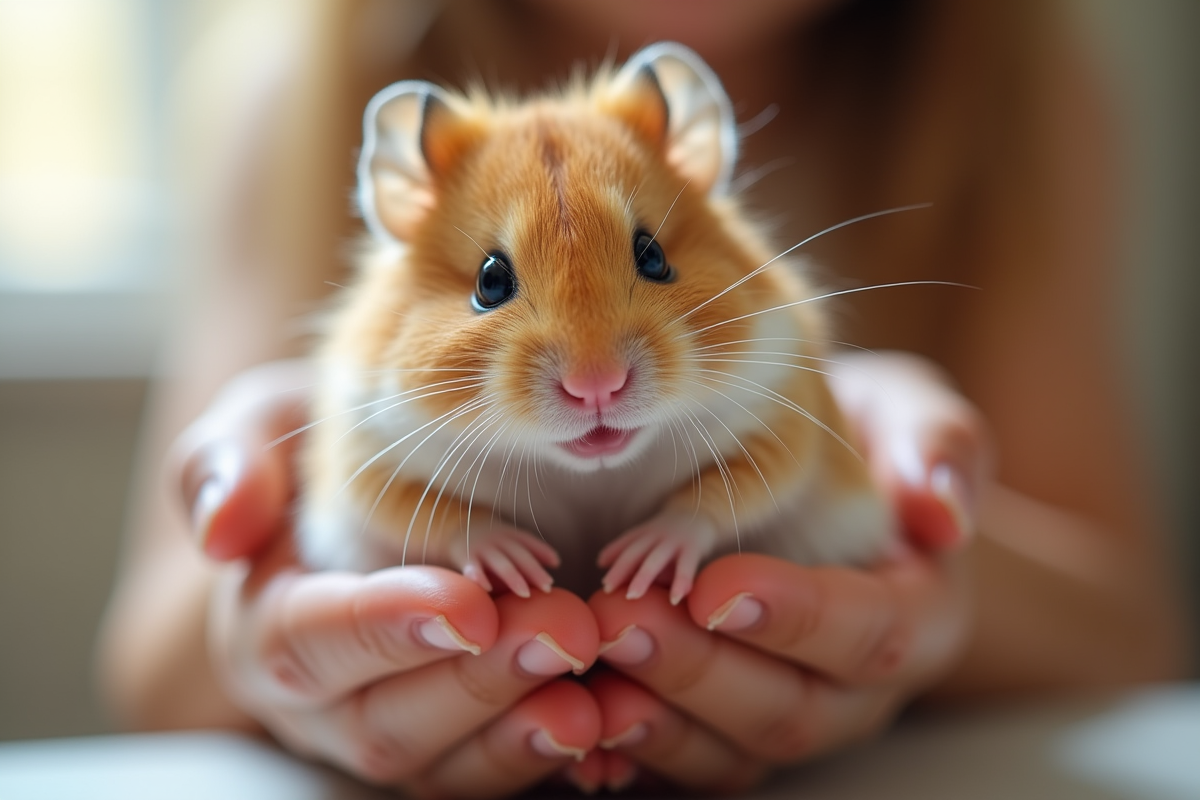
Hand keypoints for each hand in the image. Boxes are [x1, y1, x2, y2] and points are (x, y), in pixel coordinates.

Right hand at [174, 361, 602, 796]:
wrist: (364, 504)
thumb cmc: (318, 458)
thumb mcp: (260, 429)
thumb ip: (226, 461)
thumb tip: (223, 530)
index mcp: (270, 624)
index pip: (312, 640)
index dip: (384, 627)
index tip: (467, 604)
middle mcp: (324, 702)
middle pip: (386, 722)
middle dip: (478, 682)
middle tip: (562, 631)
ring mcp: (393, 731)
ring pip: (447, 767)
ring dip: (522, 736)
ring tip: (596, 698)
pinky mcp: (458, 746)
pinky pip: (497, 772)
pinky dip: (558, 757)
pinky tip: (618, 723)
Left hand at [583, 351, 987, 791]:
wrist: (817, 484)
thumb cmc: (865, 442)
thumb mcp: (912, 417)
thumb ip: (938, 444)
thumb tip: (942, 514)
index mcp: (914, 617)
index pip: (866, 633)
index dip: (795, 617)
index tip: (714, 586)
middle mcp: (855, 689)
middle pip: (789, 710)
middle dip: (701, 669)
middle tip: (624, 616)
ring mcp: (788, 717)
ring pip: (729, 750)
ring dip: (654, 716)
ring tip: (590, 665)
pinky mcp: (726, 731)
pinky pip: (681, 760)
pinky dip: (627, 746)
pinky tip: (576, 713)